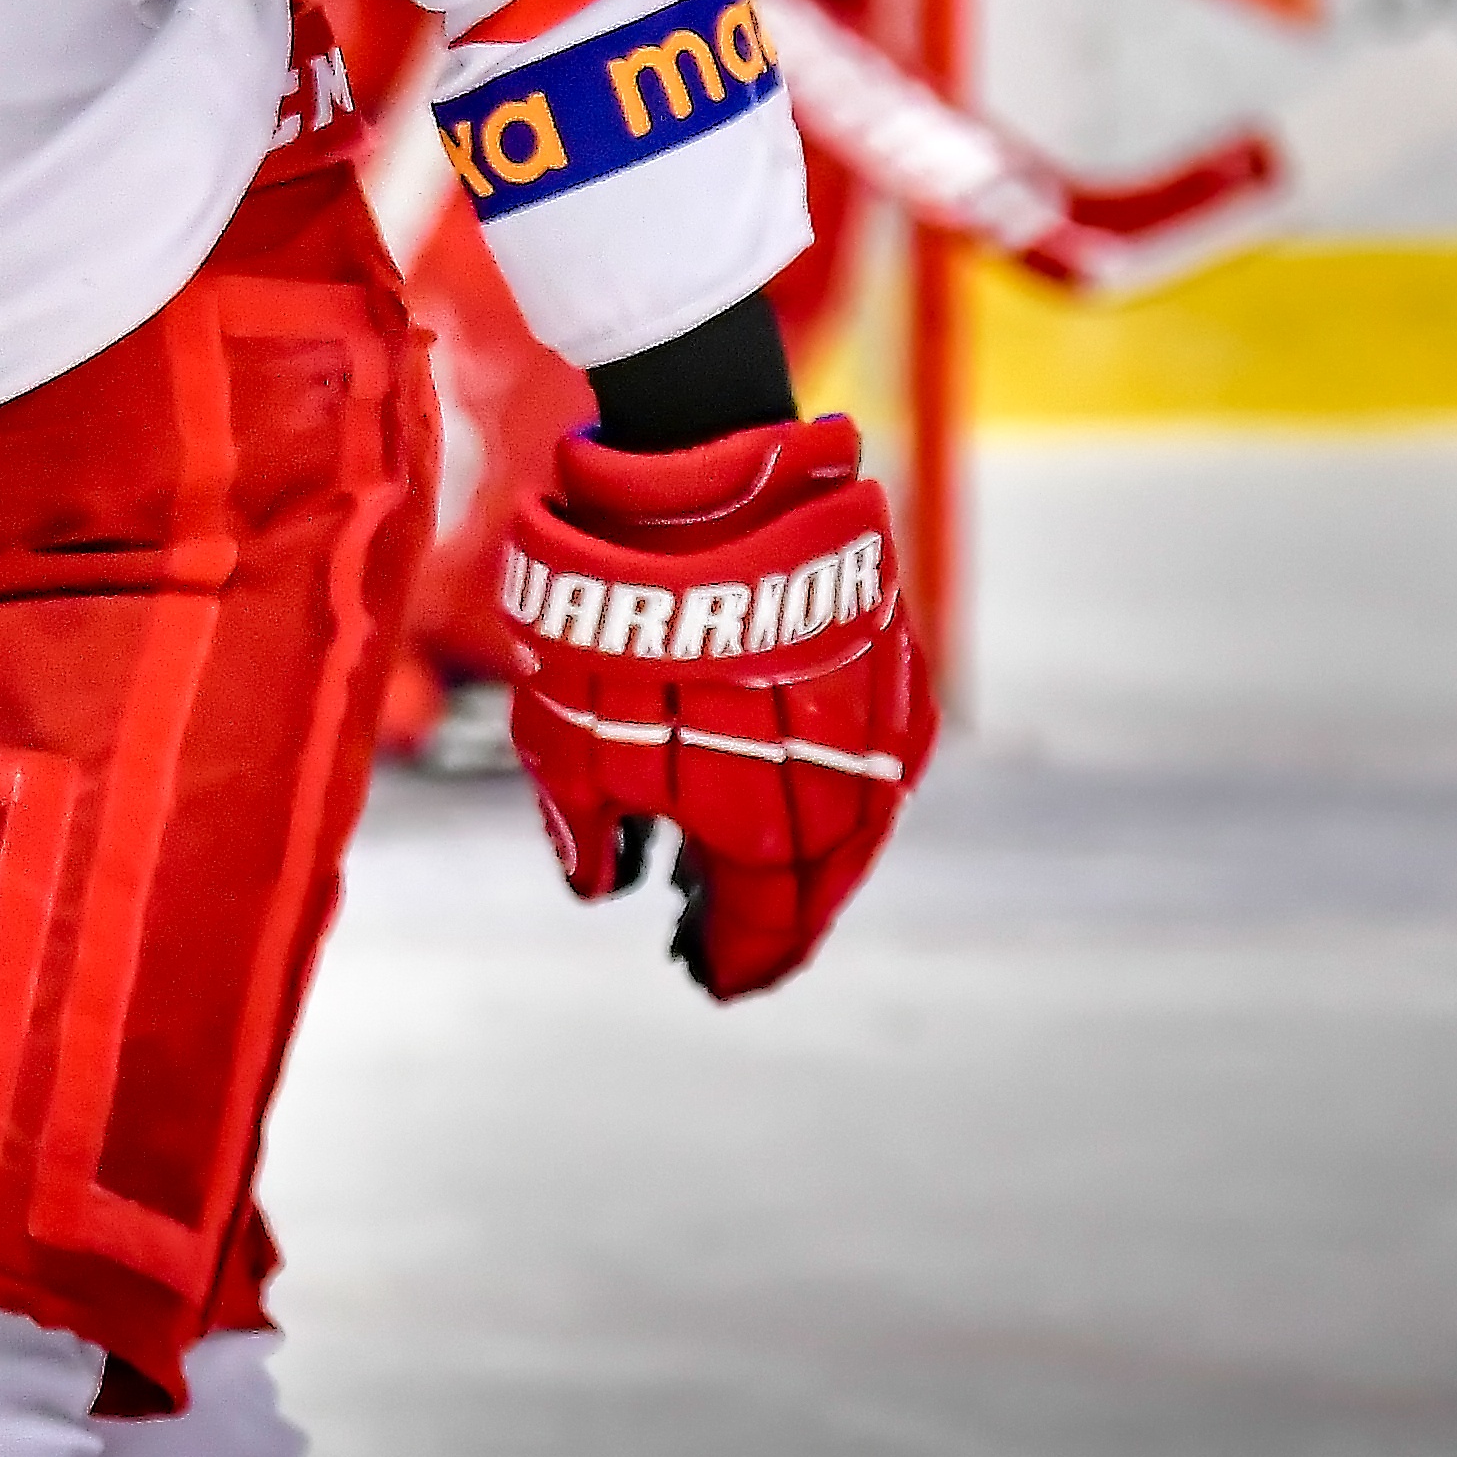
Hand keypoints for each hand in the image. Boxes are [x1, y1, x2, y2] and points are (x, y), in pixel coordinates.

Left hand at [506, 415, 934, 1001]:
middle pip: (820, 887)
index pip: (762, 929)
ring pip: (861, 823)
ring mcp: (880, 722)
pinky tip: (806, 796)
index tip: (709, 976)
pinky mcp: (894, 657)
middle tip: (735, 942)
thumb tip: (601, 881)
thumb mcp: (562, 738)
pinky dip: (843, 786)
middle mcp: (844, 790)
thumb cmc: (613, 617)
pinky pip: (879, 752)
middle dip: (775, 922)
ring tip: (761, 877)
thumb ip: (585, 830)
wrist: (696, 480)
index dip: (733, 960)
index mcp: (766, 831)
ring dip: (814, 859)